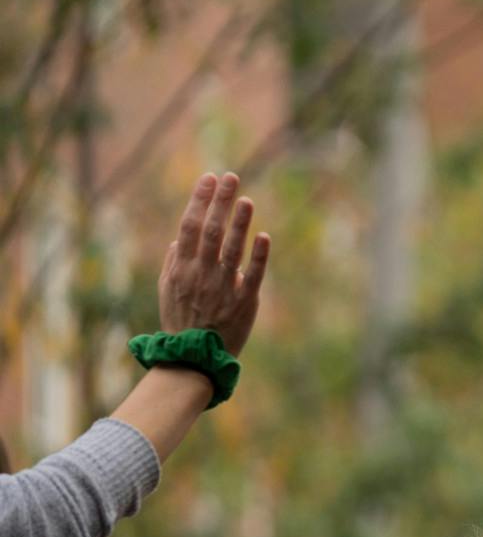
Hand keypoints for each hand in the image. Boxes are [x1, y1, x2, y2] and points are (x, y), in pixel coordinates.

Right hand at [159, 171, 271, 355]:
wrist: (194, 359)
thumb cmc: (181, 322)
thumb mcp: (166, 291)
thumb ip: (172, 263)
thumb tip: (177, 240)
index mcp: (181, 268)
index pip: (189, 226)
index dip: (199, 200)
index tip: (208, 178)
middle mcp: (200, 274)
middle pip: (210, 231)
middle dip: (220, 202)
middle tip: (230, 177)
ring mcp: (222, 287)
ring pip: (232, 249)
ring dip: (239, 223)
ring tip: (246, 199)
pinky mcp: (244, 302)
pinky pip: (253, 276)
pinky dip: (258, 256)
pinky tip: (264, 236)